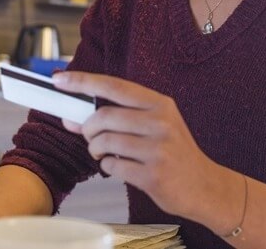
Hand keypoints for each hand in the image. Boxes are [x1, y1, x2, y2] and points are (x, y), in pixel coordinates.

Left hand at [52, 71, 227, 218]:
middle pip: (104, 115)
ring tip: (103, 153)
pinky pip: (112, 166)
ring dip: (95, 149)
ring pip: (105, 141)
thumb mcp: (156, 125)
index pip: (115, 86)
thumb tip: (73, 116)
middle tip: (91, 136)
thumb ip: (118, 118)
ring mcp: (158, 149)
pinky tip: (119, 167)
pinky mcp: (153, 175)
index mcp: (160, 104)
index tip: (60, 79)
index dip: (84, 81)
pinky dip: (108, 166)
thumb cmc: (175, 153)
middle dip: (88, 128)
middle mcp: (161, 123)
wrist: (204, 186)